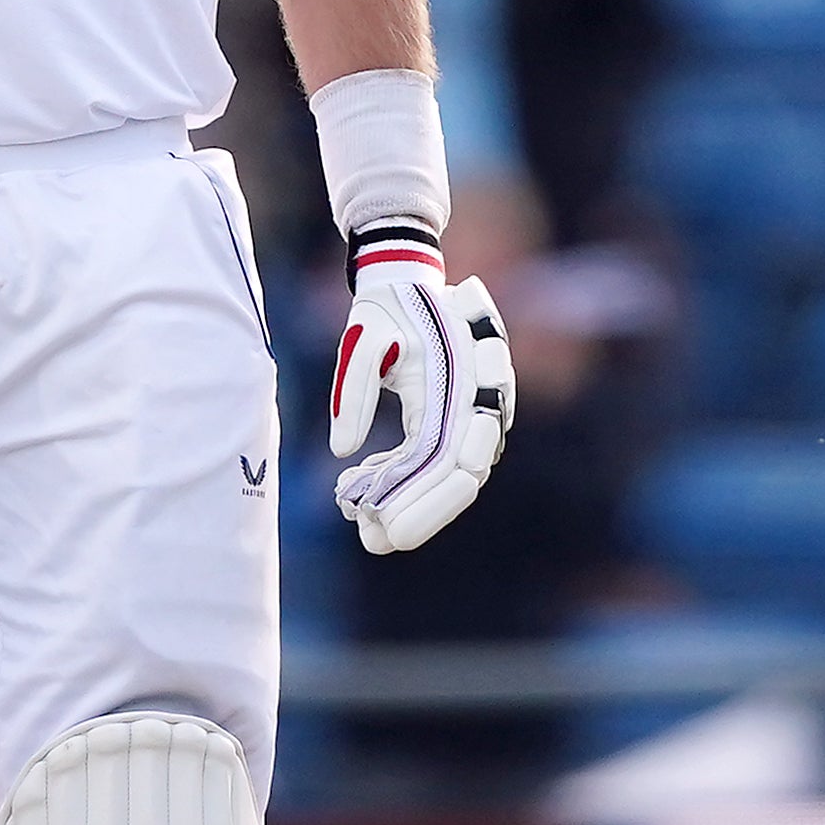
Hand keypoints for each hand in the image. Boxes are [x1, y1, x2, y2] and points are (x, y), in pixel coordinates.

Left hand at [328, 234, 515, 556]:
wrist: (409, 282)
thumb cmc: (389, 308)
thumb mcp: (362, 338)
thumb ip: (352, 389)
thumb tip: (342, 452)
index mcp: (463, 383)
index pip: (449, 460)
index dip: (420, 501)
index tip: (384, 530)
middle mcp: (481, 403)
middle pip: (461, 480)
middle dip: (419, 515)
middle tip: (374, 541)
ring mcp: (476, 414)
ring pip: (454, 477)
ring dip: (412, 501)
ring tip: (359, 518)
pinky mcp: (460, 420)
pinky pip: (441, 462)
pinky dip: (407, 480)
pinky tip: (364, 486)